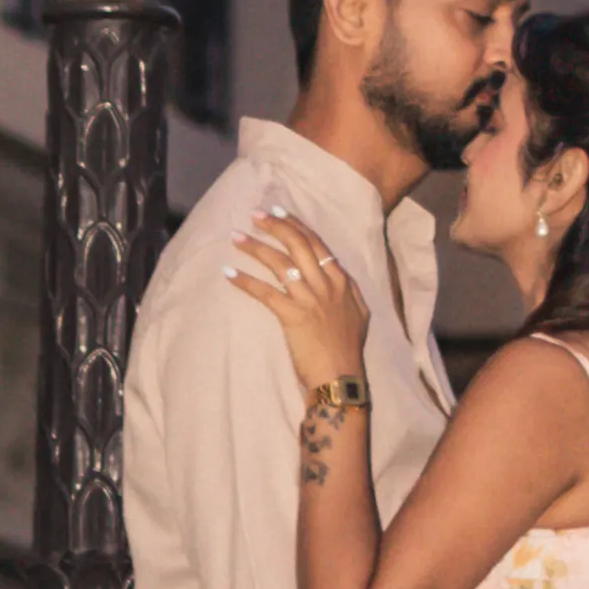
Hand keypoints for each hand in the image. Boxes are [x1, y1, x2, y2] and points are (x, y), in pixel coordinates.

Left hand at [232, 207, 368, 388]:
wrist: (340, 377)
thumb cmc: (348, 349)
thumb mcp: (359, 314)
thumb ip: (348, 292)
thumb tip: (338, 275)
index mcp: (341, 281)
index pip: (317, 244)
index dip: (297, 225)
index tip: (279, 212)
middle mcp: (326, 284)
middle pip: (297, 245)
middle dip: (275, 225)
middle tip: (255, 214)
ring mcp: (309, 299)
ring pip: (279, 263)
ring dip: (255, 247)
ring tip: (236, 236)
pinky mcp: (292, 316)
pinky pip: (264, 292)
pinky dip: (245, 281)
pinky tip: (229, 273)